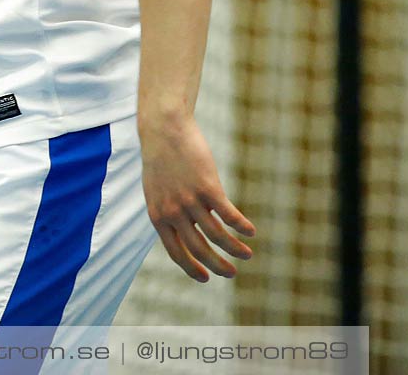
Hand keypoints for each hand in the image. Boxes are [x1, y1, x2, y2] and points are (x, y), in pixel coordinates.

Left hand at [138, 112, 255, 280]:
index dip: (191, 268)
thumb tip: (183, 230)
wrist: (163, 129)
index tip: (205, 278)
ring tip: (247, 255)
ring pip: (217, 235)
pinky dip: (241, 226)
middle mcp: (173, 213)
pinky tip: (251, 232)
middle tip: (231, 274)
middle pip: (199, 249)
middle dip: (217, 266)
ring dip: (235, 249)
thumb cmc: (160, 158)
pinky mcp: (208, 187)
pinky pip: (228, 215)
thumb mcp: (156, 190)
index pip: (175, 253)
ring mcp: (190, 201)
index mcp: (158, 216)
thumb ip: (167, 211)